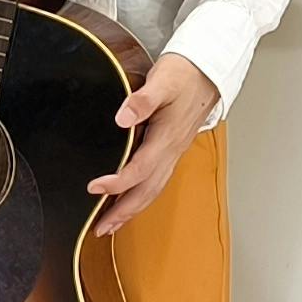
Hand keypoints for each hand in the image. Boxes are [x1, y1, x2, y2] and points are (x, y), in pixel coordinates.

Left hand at [87, 53, 217, 234]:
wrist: (208, 72)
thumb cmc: (183, 75)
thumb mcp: (163, 80)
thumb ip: (142, 99)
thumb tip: (122, 118)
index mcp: (167, 138)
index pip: (140, 169)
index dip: (117, 183)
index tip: (93, 188)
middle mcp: (171, 151)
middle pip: (147, 190)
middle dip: (123, 212)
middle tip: (100, 229)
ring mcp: (173, 153)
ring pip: (153, 190)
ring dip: (132, 210)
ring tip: (111, 226)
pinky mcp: (172, 150)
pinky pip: (156, 181)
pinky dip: (142, 197)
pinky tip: (130, 202)